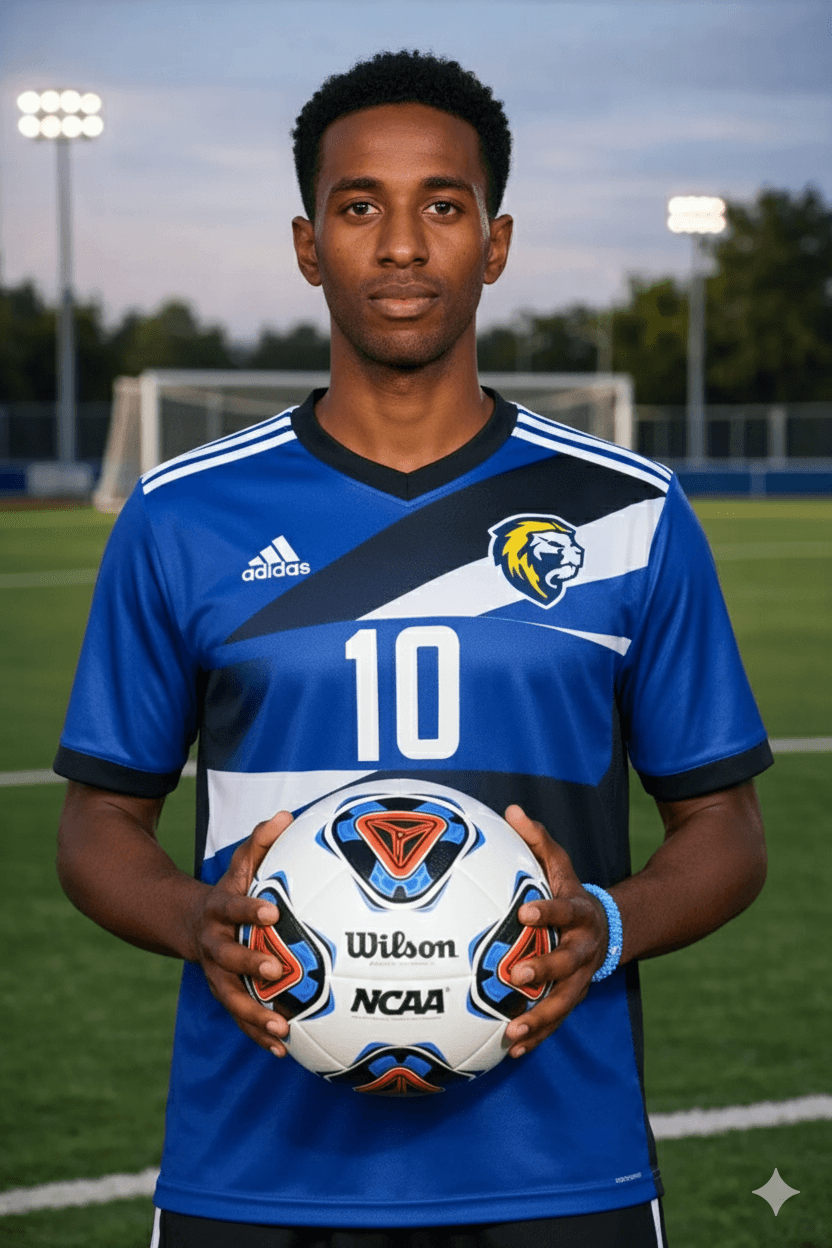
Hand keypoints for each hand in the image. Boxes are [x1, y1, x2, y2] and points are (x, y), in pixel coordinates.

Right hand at [185, 811, 293, 1056]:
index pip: (234, 907)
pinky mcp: (225, 993)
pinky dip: (257, 1033)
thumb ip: (260, 842)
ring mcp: (216, 973)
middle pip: (228, 958)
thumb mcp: (238, 865)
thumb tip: (287, 814)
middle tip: (276, 969)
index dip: (250, 909)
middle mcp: (214, 945)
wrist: (183, 923)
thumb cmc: (226, 891)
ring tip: (281, 1029)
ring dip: (254, 1014)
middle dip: (251, 964)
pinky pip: (240, 1017)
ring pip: (232, 997)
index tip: (273, 911)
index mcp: (219, 911)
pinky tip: (282, 1050)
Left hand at [503, 805, 608, 1056]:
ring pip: (563, 1001)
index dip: (547, 911)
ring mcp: (581, 977)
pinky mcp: (572, 997)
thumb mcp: (560, 864)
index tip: (525, 913)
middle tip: (515, 974)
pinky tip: (512, 1050)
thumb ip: (538, 839)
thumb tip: (511, 809)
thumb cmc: (570, 893)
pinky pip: (555, 1020)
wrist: (610, 929)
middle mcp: (583, 947)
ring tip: (512, 1031)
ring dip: (539, 1017)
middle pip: (567, 961)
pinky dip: (536, 1035)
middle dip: (543, 969)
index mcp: (579, 913)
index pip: (564, 909)